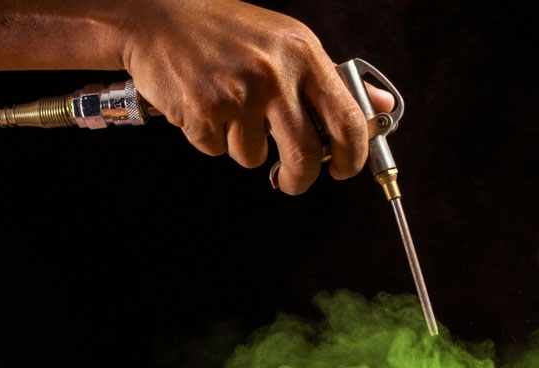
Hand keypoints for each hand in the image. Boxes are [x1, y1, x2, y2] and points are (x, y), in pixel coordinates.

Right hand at [117, 0, 394, 193]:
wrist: (158, 15)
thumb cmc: (224, 29)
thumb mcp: (288, 42)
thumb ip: (332, 79)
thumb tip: (380, 106)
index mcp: (303, 54)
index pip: (347, 120)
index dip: (351, 156)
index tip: (343, 168)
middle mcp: (274, 74)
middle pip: (305, 156)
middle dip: (299, 179)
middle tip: (291, 179)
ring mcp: (237, 95)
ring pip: (255, 157)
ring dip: (244, 146)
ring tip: (230, 110)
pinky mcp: (203, 112)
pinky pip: (217, 150)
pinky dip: (211, 138)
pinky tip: (206, 105)